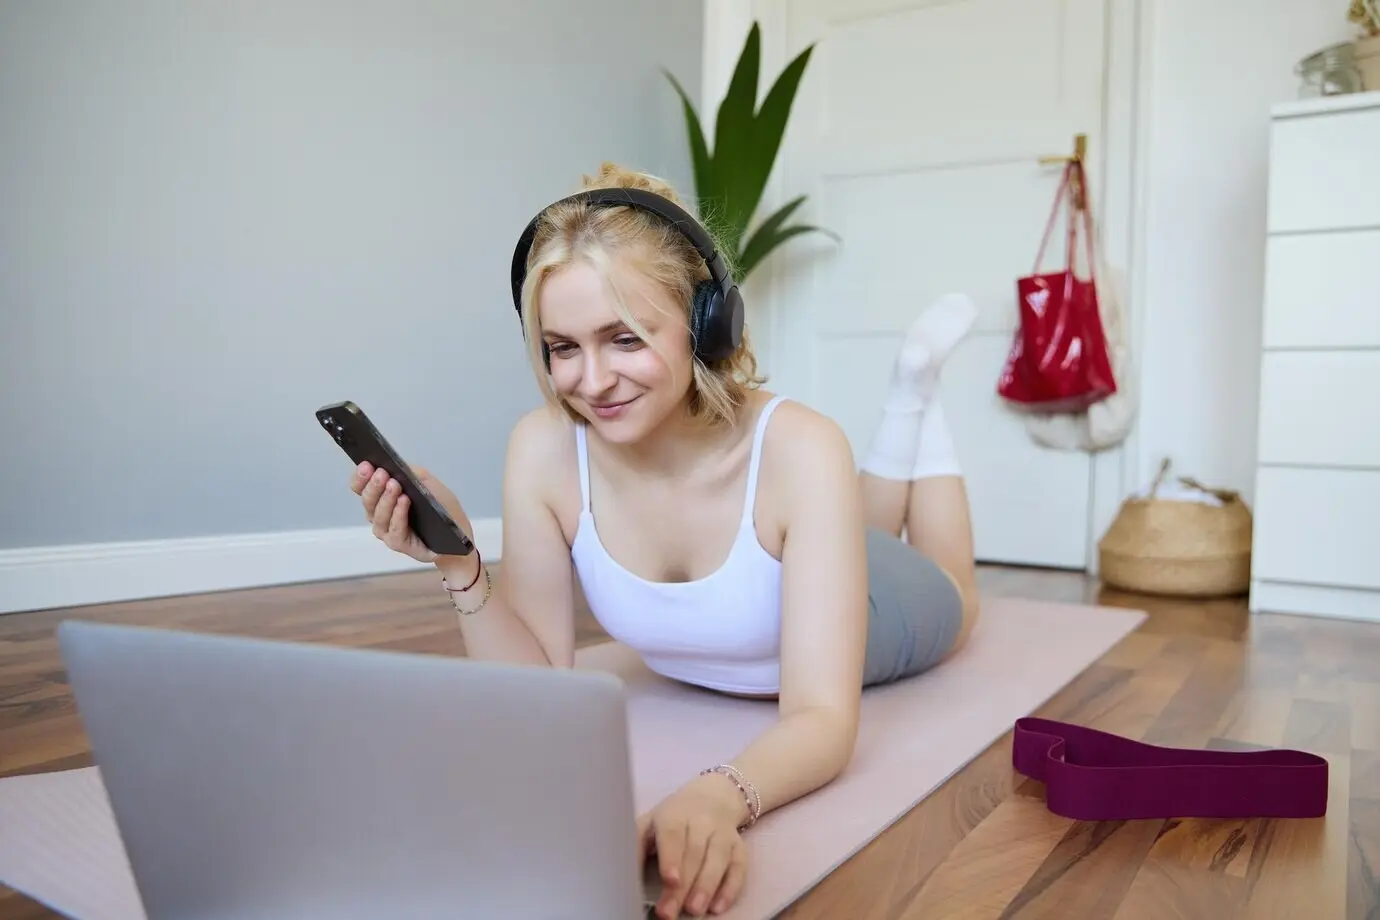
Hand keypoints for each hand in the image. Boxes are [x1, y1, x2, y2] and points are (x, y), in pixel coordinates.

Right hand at [350, 461, 469, 564]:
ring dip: (386, 499)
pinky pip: (394, 529)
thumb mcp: (427, 483)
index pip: (361, 488)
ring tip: (394, 485)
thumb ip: (410, 473)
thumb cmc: (441, 508)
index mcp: (382, 498)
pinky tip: (404, 501)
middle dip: (373, 485)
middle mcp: (380, 515)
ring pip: (378, 516)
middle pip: (367, 501)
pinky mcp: (398, 543)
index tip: (366, 465)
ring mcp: (387, 531)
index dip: (360, 477)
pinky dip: (398, 514)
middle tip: (381, 474)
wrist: (459, 532)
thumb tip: (394, 465)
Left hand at [637, 774, 748, 917]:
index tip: (668, 880)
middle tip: (669, 913)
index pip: (673, 834)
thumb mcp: (650, 823)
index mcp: (674, 814)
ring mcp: (724, 834)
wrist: (713, 797)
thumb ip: (636, 846)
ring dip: (707, 887)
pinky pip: (739, 867)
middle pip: (694, 853)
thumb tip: (622, 874)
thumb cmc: (673, 818)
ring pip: (718, 859)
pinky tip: (718, 906)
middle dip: (683, 886)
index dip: (672, 857)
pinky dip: (730, 888)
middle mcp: (702, 822)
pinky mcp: (739, 847)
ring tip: (694, 910)